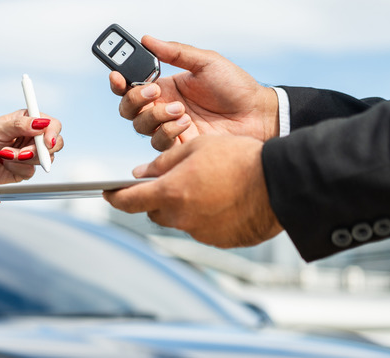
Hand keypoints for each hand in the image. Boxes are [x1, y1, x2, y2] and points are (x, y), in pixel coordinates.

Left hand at [0, 110, 62, 184]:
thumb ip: (20, 124)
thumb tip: (42, 122)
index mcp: (26, 121)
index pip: (51, 124)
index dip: (53, 132)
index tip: (47, 141)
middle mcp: (30, 137)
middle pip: (54, 144)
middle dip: (40, 150)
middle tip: (23, 153)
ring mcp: (28, 155)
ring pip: (44, 159)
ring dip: (24, 159)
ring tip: (3, 155)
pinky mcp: (22, 171)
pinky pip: (31, 172)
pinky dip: (18, 168)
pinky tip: (4, 164)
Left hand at [103, 136, 282, 247]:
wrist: (282, 184)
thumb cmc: (241, 159)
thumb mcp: (198, 148)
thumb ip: (164, 161)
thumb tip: (142, 173)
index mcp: (170, 193)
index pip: (129, 201)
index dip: (114, 197)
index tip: (107, 193)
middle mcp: (182, 217)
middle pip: (155, 211)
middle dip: (156, 197)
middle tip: (169, 180)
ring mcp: (201, 232)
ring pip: (180, 218)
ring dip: (183, 204)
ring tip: (206, 184)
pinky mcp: (220, 241)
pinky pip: (203, 227)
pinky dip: (205, 215)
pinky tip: (222, 199)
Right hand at [110, 36, 278, 150]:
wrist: (258, 115)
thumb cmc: (236, 87)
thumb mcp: (206, 62)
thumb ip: (175, 52)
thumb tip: (147, 39)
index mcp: (166, 86)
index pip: (131, 85)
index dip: (119, 82)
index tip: (117, 76)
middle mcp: (163, 107)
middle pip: (128, 109)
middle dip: (134, 99)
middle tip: (154, 90)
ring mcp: (170, 127)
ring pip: (140, 126)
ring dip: (155, 116)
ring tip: (180, 109)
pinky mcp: (179, 145)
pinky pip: (159, 142)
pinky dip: (168, 131)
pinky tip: (187, 123)